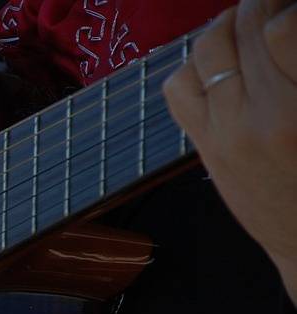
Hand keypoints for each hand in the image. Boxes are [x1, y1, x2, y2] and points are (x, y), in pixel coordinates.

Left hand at [164, 0, 296, 303]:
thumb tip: (287, 29)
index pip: (283, 28)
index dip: (288, 9)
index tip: (290, 11)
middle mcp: (257, 119)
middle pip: (244, 30)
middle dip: (261, 6)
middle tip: (274, 7)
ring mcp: (223, 134)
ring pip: (206, 50)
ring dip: (227, 25)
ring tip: (247, 23)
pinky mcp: (204, 147)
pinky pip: (179, 88)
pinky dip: (194, 63)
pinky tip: (219, 61)